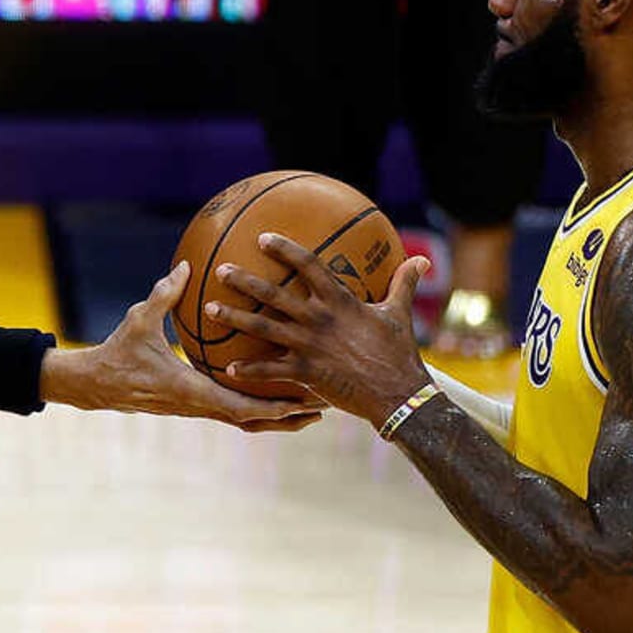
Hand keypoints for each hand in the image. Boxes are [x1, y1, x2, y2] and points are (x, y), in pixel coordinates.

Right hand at [41, 262, 325, 431]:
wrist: (96, 384)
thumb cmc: (117, 351)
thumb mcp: (139, 319)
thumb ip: (164, 294)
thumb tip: (187, 266)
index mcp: (189, 390)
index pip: (238, 406)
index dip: (273, 407)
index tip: (302, 401)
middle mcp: (197, 406)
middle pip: (252, 421)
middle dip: (287, 418)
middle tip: (322, 408)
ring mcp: (196, 409)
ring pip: (244, 422)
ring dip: (276, 419)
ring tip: (308, 411)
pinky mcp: (193, 406)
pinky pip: (231, 412)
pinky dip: (256, 410)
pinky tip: (272, 396)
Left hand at [206, 235, 432, 430]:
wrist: (398, 394)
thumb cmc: (400, 352)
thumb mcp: (400, 314)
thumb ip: (404, 284)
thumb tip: (423, 260)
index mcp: (339, 301)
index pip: (308, 266)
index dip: (285, 249)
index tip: (262, 238)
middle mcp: (318, 319)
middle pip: (274, 295)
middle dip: (244, 280)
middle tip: (220, 270)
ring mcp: (308, 346)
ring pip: (263, 329)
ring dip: (234, 319)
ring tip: (209, 309)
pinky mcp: (305, 373)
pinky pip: (270, 370)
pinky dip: (249, 369)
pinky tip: (228, 368)